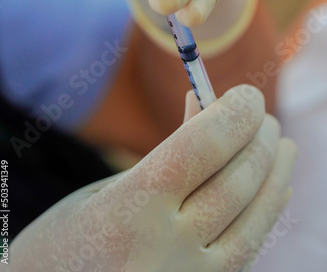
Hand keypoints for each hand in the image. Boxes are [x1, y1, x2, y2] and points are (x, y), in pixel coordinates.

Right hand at [4, 86, 295, 271]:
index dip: (233, 113)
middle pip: (236, 181)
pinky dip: (265, 214)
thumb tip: (208, 109)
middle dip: (258, 139)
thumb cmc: (64, 243)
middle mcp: (165, 251)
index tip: (248, 94)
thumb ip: (166, 155)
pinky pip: (246, 250)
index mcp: (129, 211)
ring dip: (275, 176)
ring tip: (282, 146)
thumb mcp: (107, 189)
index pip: (201, 148)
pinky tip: (273, 191)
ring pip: (254, 220)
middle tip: (264, 116)